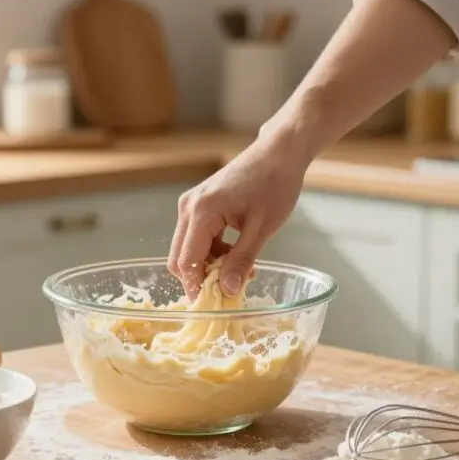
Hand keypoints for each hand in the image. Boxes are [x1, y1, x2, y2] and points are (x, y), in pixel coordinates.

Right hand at [167, 134, 308, 297]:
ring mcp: (191, 205)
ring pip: (187, 250)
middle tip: (230, 289)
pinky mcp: (199, 205)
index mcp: (201, 212)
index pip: (186, 262)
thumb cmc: (274, 184)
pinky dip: (211, 252)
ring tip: (241, 270)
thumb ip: (242, 260)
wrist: (279, 153)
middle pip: (179, 258)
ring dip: (208, 266)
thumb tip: (228, 291)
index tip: (213, 306)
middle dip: (201, 279)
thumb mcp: (262, 228)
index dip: (196, 288)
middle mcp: (188, 208)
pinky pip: (196, 238)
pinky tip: (236, 254)